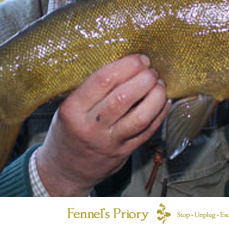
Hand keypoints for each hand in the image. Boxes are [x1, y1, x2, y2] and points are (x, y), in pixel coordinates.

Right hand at [34, 54, 169, 195]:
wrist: (65, 171)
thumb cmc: (67, 132)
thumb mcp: (67, 108)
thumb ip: (91, 90)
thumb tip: (125, 64)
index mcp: (73, 110)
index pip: (103, 80)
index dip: (126, 65)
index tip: (138, 58)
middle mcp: (91, 126)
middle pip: (124, 97)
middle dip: (144, 78)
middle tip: (151, 69)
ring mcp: (109, 142)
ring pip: (140, 117)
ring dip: (155, 96)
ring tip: (159, 84)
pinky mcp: (124, 153)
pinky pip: (148, 132)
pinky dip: (160, 114)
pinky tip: (164, 101)